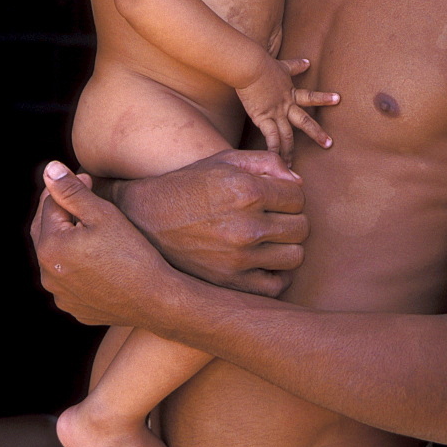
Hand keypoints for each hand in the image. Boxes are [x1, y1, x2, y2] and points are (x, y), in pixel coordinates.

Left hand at [31, 163, 174, 327]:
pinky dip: (75, 264)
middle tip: (82, 196)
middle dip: (59, 210)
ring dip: (66, 238)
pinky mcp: (73, 307)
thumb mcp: (103, 214)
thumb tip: (49, 169)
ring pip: (56, 257)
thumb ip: (72, 190)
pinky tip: (96, 256)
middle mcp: (47, 274)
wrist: (154, 299)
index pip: (49, 205)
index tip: (88, 178)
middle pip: (45, 231)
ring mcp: (59, 294)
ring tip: (90, 225)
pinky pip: (68, 279)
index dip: (68, 187)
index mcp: (50, 246)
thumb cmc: (131, 251)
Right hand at [101, 148, 310, 295]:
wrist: (145, 219)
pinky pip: (276, 286)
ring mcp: (238, 259)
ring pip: (295, 257)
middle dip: (292, 219)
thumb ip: (267, 162)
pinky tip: (264, 261)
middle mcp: (246, 226)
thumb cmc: (189, 184)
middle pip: (302, 227)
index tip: (275, 197)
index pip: (299, 197)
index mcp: (248, 191)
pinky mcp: (229, 283)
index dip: (290, 194)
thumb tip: (298, 181)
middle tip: (273, 217)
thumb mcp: (225, 160)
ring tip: (270, 238)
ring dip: (287, 246)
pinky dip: (276, 275)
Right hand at [236, 57, 337, 163]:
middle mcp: (286, 105)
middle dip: (317, 133)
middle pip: (305, 121)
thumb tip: (308, 61)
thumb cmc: (263, 64)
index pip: (310, 96)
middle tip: (329, 144)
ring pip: (287, 135)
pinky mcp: (263, 118)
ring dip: (290, 150)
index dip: (324, 98)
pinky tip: (274, 160)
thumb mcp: (282, 65)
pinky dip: (273, 149)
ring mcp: (276, 113)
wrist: (250, 67)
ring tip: (291, 166)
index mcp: (290, 92)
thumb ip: (295, 65)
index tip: (338, 99)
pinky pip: (271, 137)